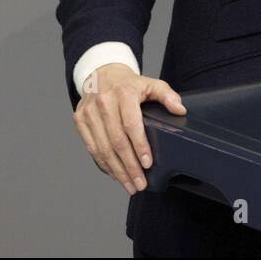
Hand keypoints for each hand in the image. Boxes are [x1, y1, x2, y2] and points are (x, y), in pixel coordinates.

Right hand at [73, 63, 185, 194]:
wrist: (102, 74)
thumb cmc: (130, 84)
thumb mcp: (152, 84)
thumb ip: (167, 95)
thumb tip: (180, 110)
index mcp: (123, 93)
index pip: (131, 124)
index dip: (139, 146)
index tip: (148, 163)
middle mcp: (103, 102)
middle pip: (116, 141)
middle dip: (129, 166)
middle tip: (140, 183)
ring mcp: (89, 112)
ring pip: (102, 148)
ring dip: (117, 170)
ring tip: (130, 185)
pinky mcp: (80, 121)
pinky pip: (92, 148)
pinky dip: (104, 164)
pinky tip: (116, 174)